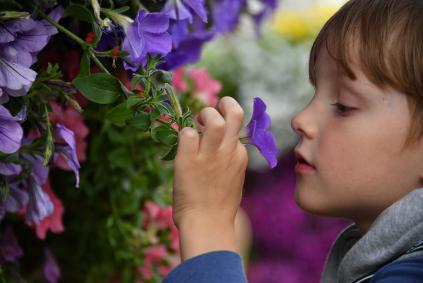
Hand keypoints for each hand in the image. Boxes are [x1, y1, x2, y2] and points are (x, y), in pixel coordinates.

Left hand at [172, 96, 247, 259]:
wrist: (207, 226)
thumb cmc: (217, 206)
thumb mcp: (233, 179)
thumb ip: (229, 161)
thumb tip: (220, 149)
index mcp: (239, 155)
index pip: (236, 126)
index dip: (223, 123)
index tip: (211, 130)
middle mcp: (228, 151)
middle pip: (234, 112)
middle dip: (222, 104)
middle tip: (207, 116)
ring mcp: (209, 156)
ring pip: (213, 119)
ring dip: (203, 115)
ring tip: (196, 127)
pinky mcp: (188, 161)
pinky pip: (187, 134)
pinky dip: (184, 135)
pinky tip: (183, 147)